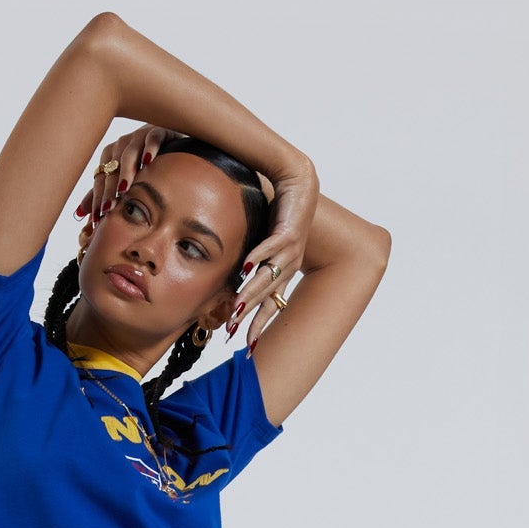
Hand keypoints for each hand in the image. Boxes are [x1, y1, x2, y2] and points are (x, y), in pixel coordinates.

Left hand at [73, 124, 180, 226]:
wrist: (169, 142)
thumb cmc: (143, 164)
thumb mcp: (122, 179)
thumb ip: (102, 194)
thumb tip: (78, 213)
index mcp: (109, 155)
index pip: (101, 179)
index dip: (98, 198)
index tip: (97, 218)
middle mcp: (121, 144)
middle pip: (113, 169)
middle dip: (110, 190)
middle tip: (108, 208)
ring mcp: (139, 136)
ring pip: (129, 154)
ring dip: (126, 171)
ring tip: (125, 188)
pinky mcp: (158, 131)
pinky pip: (152, 138)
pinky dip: (150, 148)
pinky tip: (148, 161)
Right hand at [225, 154, 318, 348]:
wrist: (299, 180)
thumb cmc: (278, 209)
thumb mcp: (261, 240)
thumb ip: (246, 258)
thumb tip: (229, 271)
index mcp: (283, 270)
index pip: (271, 305)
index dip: (259, 325)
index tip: (248, 347)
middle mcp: (288, 264)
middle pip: (267, 296)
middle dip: (250, 316)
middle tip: (233, 333)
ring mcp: (290, 249)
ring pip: (269, 276)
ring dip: (251, 292)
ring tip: (236, 308)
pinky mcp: (290, 230)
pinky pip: (272, 246)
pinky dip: (259, 256)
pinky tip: (246, 267)